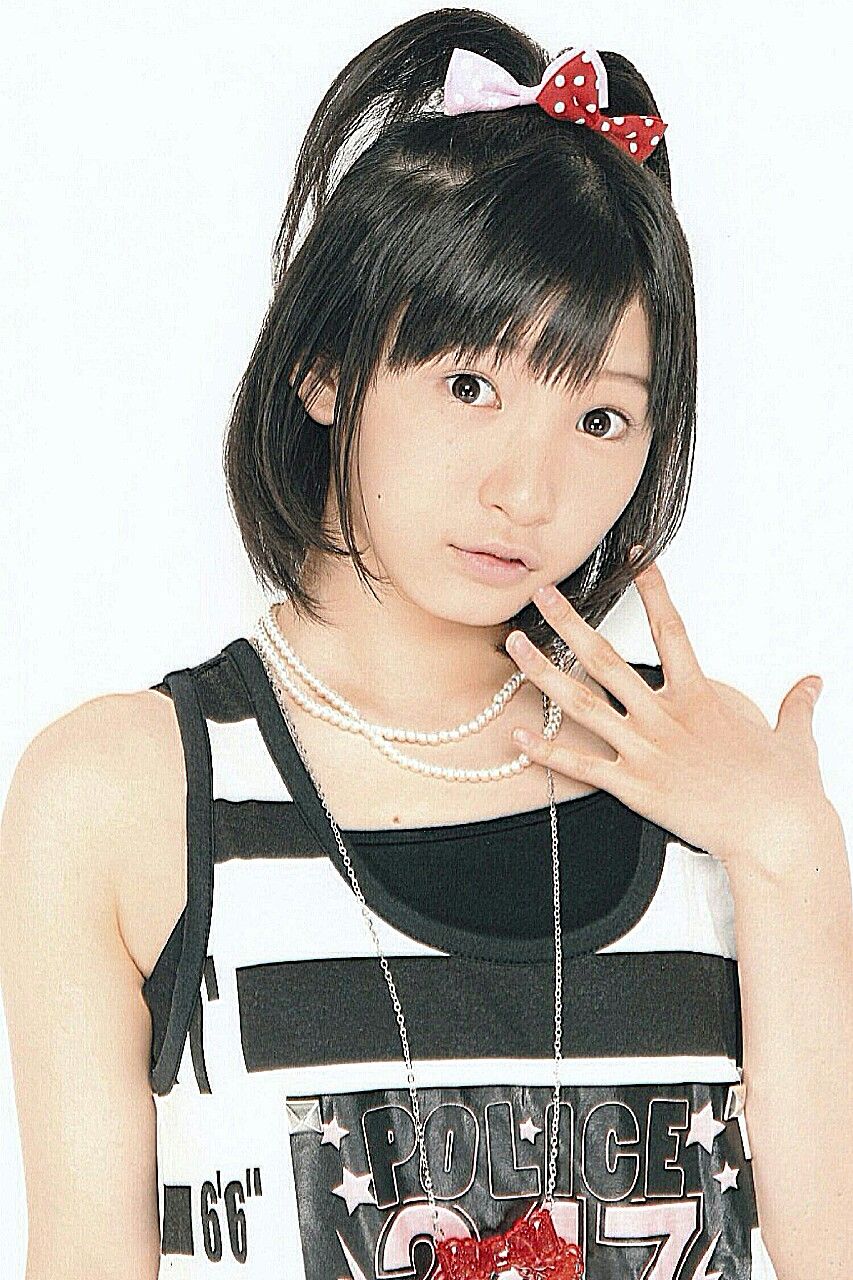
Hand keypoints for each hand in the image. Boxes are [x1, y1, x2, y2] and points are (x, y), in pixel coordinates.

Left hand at [505, 548, 834, 876]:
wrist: (776, 833)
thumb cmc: (783, 791)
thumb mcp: (794, 738)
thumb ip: (797, 707)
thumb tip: (812, 686)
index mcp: (699, 698)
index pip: (670, 629)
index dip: (652, 591)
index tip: (636, 561)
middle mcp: (664, 718)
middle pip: (605, 659)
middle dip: (569, 622)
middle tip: (543, 595)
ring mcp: (645, 751)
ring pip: (582, 704)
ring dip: (543, 673)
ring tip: (516, 647)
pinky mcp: (635, 787)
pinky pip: (581, 766)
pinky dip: (547, 752)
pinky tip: (518, 735)